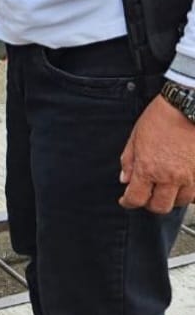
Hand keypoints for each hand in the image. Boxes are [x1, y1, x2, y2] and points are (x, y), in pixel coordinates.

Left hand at [119, 97, 194, 212]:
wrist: (188, 107)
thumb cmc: (161, 117)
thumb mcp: (135, 137)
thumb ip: (129, 161)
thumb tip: (125, 178)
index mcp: (148, 168)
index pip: (136, 198)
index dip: (128, 202)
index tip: (126, 200)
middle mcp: (170, 177)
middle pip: (160, 206)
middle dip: (150, 204)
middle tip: (146, 196)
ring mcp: (190, 176)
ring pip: (181, 202)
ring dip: (171, 198)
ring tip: (165, 188)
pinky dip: (189, 192)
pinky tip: (183, 185)